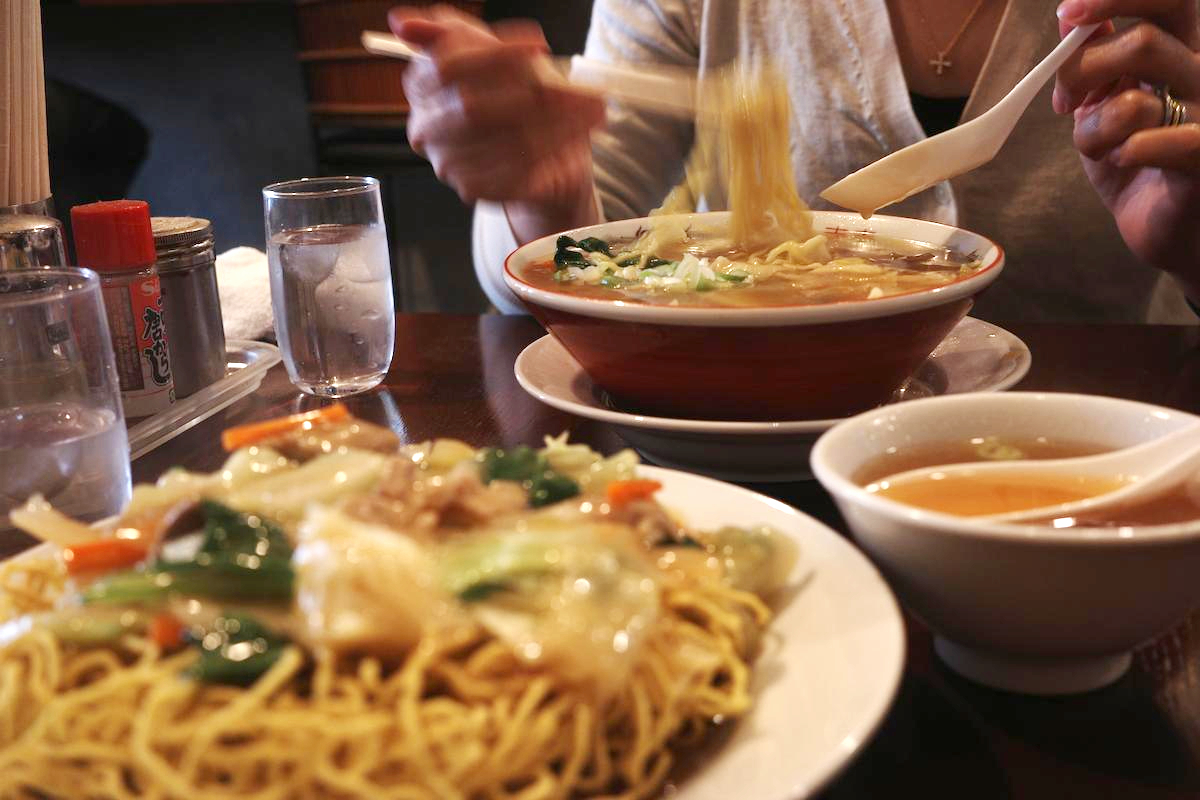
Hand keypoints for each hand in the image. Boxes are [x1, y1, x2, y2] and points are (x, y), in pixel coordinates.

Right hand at [389, 6, 605, 239]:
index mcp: (421, 85)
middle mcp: (425, 127)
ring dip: (554, 124)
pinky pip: (512, 171)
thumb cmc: (515, 97)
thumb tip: (401, 22)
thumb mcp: (492, 54)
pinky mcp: (472, 189)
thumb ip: (454, 32)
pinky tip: (571, 142)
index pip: (447, 65)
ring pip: (499, 139)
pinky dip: (549, 152)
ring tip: (590, 113)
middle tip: (575, 89)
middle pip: (472, 106)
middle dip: (528, 93)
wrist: (539, 157)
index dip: (496, 54)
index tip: (540, 45)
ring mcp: (445, 162)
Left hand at [1054, 0, 1199, 297]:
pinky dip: (1124, 152)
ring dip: (1093, 130)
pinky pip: (1154, 142)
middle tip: (1065, 102)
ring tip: (1098, 147)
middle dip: (1083, 72)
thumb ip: (1093, 59)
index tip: (1069, 13)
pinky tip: (1125, 160)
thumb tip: (1070, 17)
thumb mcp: (1105, 104)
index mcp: (1182, 49)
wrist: (1170, 226)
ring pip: (1134, 103)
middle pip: (1143, 43)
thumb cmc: (1138, 160)